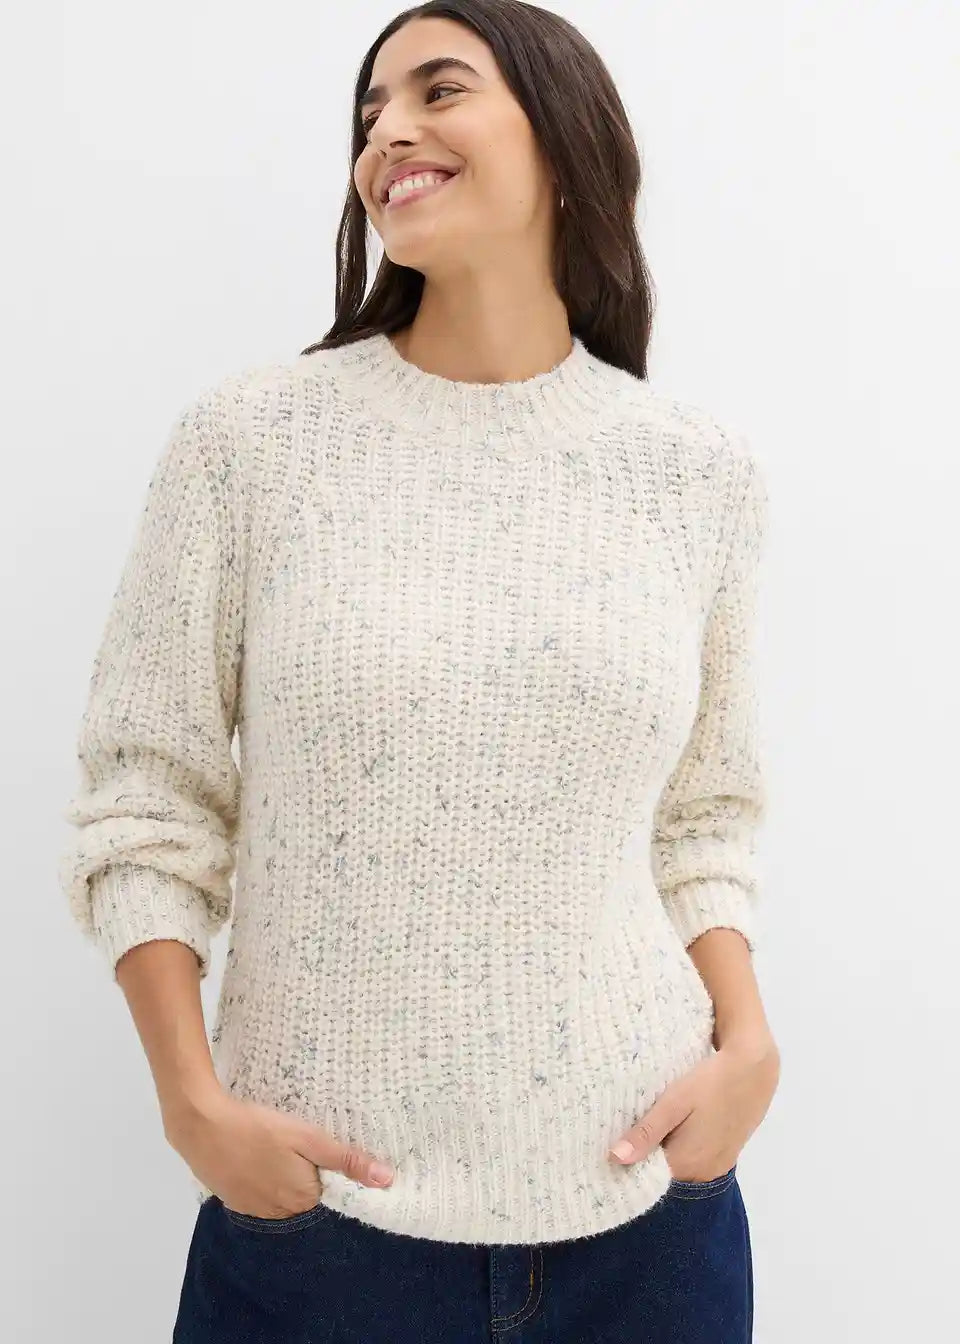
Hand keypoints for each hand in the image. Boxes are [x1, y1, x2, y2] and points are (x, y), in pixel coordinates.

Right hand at [163, 1085, 394, 1218]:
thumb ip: (346, 1159)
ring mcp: (255, 1209)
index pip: (332, 1192)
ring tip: (278, 1147)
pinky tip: (259, 1156)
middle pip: (307, 1193)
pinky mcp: (235, 1201)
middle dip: (309, 1172)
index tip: (328, 1151)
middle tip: (300, 1142)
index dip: (333, 1171)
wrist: (201, 1125)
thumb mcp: (307, 1137)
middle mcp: (281, 1212)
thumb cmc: (258, 1128)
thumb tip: (386, 1180)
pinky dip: (264, 1178)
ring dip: (285, 1175)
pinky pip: (261, 1195)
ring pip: (284, 1195)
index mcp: (303, 1198)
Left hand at [608, 1029, 779, 1180]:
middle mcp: (702, 1173)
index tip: (607, 1148)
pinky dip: (681, 1146)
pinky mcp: (725, 1153)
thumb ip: (646, 1132)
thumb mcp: (674, 1102)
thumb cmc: (711, 1083)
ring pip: (679, 1164)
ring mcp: (717, 1165)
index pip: (646, 1177)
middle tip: (621, 1132)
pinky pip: (694, 1157)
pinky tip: (672, 1126)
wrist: (754, 1068)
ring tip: (642, 1127)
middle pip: (663, 1172)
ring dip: (662, 1150)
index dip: (627, 1164)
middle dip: (643, 1156)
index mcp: (686, 1164)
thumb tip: (614, 1159)